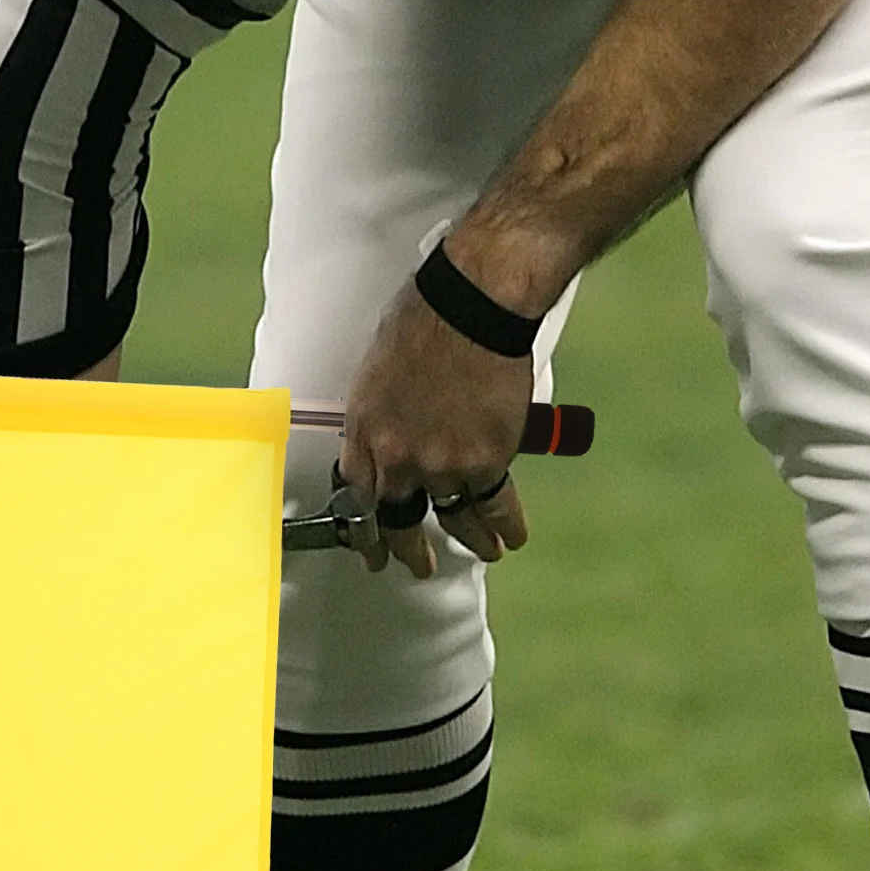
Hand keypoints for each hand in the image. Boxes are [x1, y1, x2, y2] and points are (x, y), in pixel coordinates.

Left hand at [339, 275, 533, 577]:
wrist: (472, 306)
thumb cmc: (425, 319)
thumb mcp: (376, 371)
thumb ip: (378, 416)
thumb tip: (388, 438)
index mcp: (365, 432)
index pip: (357, 497)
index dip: (366, 529)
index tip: (372, 548)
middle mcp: (399, 459)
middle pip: (398, 520)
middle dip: (407, 550)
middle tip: (417, 563)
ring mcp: (443, 465)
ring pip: (453, 519)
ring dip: (470, 541)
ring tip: (484, 550)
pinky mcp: (487, 461)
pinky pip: (495, 505)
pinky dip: (507, 523)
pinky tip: (512, 535)